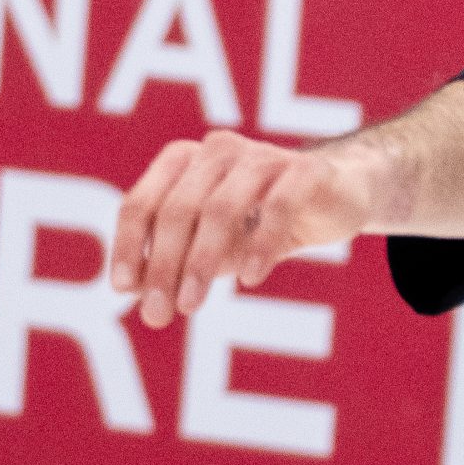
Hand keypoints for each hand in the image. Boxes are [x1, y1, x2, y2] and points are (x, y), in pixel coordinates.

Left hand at [110, 130, 390, 327]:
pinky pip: (278, 205)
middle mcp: (218, 151)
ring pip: (221, 207)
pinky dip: (259, 244)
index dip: (128, 245)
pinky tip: (250, 278)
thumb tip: (133, 291)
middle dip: (163, 264)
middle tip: (157, 314)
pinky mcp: (306, 170)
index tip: (123, 289)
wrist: (340, 196)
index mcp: (185, 162)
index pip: (142, 202)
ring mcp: (263, 156)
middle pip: (178, 208)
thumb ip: (178, 261)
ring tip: (192, 305)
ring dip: (201, 260)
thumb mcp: (215, 245)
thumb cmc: (263, 221)